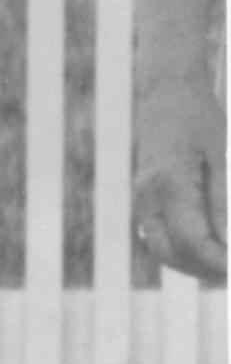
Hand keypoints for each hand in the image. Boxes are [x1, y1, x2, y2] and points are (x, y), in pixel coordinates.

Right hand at [133, 72, 227, 281]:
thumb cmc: (200, 119)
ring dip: (190, 263)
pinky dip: (180, 250)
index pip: (192, 240)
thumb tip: (229, 243)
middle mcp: (148, 196)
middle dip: (204, 269)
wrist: (165, 94)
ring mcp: (141, 199)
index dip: (218, 261)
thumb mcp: (220, 157)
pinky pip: (157, 237)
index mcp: (169, 184)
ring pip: (160, 250)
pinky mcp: (143, 199)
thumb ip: (223, 202)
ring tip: (223, 263)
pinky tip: (206, 247)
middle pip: (171, 253)